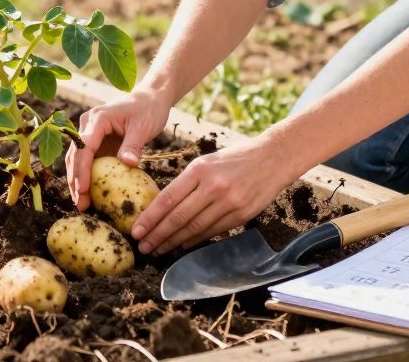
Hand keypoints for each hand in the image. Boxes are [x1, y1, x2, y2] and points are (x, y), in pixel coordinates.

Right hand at [66, 89, 170, 211]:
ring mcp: (89, 134)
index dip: (82, 169)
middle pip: (75, 155)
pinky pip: (87, 162)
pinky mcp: (95, 142)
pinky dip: (86, 177)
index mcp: (98, 119)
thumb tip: (128, 164)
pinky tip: (89, 195)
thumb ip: (133, 145)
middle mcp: (87, 125)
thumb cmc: (148, 109)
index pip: (84, 147)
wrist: (150, 99)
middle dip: (75, 180)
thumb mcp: (143, 127)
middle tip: (80, 204)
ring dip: (77, 181)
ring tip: (82, 204)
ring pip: (76, 160)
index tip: (82, 189)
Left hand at [132, 136, 293, 254]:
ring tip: (159, 249)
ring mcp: (229, 202)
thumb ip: (187, 183)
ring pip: (195, 228)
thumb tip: (162, 207)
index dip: (150, 217)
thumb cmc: (234, 159)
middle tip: (143, 247)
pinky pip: (212, 231)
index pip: (168, 198)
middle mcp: (213, 186)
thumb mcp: (206, 161)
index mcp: (200, 169)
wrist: (273, 158)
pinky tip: (182, 245)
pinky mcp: (242, 214)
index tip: (136, 230)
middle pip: (179, 217)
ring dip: (174, 242)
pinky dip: (194, 240)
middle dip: (158, 235)